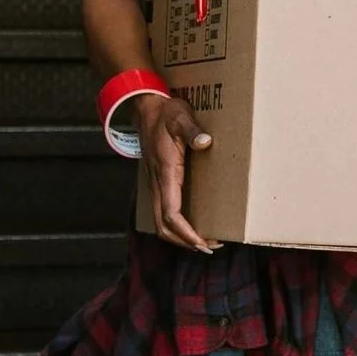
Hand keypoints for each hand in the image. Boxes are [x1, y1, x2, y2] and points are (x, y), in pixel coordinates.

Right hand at [138, 95, 215, 250]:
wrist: (147, 108)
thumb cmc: (167, 113)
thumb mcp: (182, 117)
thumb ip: (192, 130)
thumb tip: (205, 142)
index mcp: (166, 172)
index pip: (171, 213)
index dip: (186, 233)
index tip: (202, 243)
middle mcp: (158, 183)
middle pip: (163, 226)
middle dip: (184, 242)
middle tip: (209, 247)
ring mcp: (156, 184)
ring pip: (160, 222)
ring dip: (179, 237)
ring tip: (203, 242)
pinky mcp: (158, 182)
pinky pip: (163, 212)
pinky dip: (176, 226)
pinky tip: (193, 224)